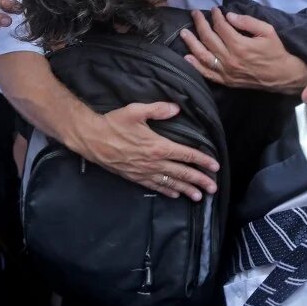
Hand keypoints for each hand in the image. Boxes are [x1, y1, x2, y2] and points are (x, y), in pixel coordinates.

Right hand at [70, 102, 219, 200]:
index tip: (215, 166)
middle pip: (182, 173)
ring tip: (199, 197)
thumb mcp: (136, 111)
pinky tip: (175, 195)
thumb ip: (158, 109)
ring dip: (186, 190)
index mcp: (158, 146)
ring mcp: (144, 172)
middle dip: (200, 181)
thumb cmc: (114, 123)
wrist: (92, 139)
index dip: (202, 161)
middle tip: (213, 188)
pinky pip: (155, 186)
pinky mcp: (134, 177)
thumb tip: (176, 108)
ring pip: (170, 183)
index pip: (186, 155)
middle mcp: (154, 162)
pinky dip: (167, 191)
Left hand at [180, 9, 306, 92]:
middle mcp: (229, 58)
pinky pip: (207, 73)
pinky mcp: (226, 81)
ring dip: (192, 43)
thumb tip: (228, 15)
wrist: (282, 75)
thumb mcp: (267, 31)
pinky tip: (187, 57)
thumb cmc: (276, 51)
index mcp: (240, 45)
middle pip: (209, 39)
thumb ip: (248, 22)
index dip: (216, 16)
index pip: (221, 27)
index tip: (214, 10)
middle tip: (195, 14)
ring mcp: (226, 71)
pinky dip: (195, 65)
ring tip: (184, 32)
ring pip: (203, 55)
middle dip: (200, 24)